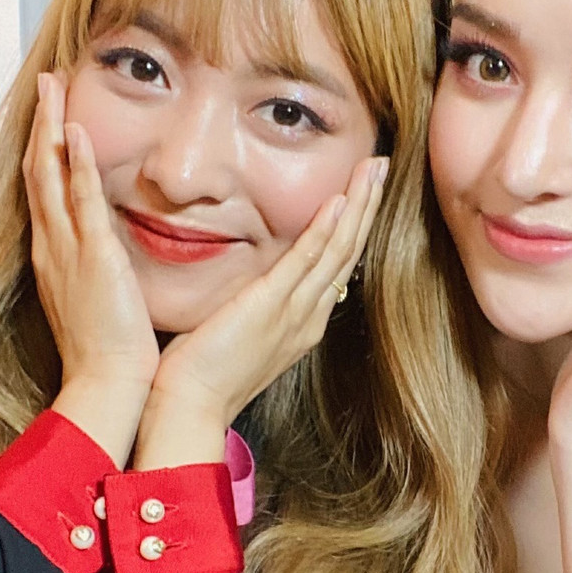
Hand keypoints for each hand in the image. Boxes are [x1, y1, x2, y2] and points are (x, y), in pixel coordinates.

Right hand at [22, 72, 158, 461]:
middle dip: (40, 124)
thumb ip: (102, 272)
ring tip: (52, 88)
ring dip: (50, 128)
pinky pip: (79, 203)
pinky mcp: (93, 260)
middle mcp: (53, 248)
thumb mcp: (101, 301)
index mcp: (56, 258)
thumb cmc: (108, 353)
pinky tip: (75, 132)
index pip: (45, 192)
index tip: (53, 115)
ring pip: (48, 176)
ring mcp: (68, 252)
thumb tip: (112, 257)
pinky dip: (74, 166)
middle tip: (45, 83)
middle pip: (37, 172)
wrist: (105, 387)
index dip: (46, 150)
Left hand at [134, 154, 387, 466]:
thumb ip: (248, 302)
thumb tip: (246, 281)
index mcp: (300, 322)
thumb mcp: (235, 330)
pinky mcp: (272, 308)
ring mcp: (294, 313)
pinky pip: (307, 262)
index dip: (352, 224)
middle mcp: (307, 317)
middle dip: (367, 205)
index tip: (361, 189)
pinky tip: (340, 202)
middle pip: (348, 251)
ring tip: (374, 169)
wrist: (189, 406)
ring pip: (338, 250)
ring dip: (358, 206)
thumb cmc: (201, 373)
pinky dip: (326, 230)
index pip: (335, 264)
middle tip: (381, 165)